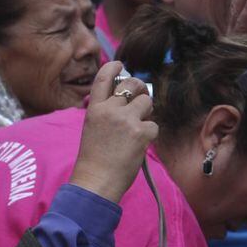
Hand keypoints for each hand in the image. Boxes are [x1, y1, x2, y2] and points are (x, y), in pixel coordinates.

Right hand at [69, 62, 157, 203]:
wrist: (96, 182)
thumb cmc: (94, 160)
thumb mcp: (93, 128)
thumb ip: (106, 112)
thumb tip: (127, 99)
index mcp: (94, 109)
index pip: (103, 79)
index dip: (114, 68)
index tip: (120, 64)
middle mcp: (110, 110)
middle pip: (133, 84)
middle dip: (140, 89)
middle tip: (140, 99)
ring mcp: (126, 120)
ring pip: (147, 102)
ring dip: (146, 113)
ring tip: (135, 130)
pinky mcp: (141, 132)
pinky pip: (153, 125)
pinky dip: (149, 135)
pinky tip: (138, 146)